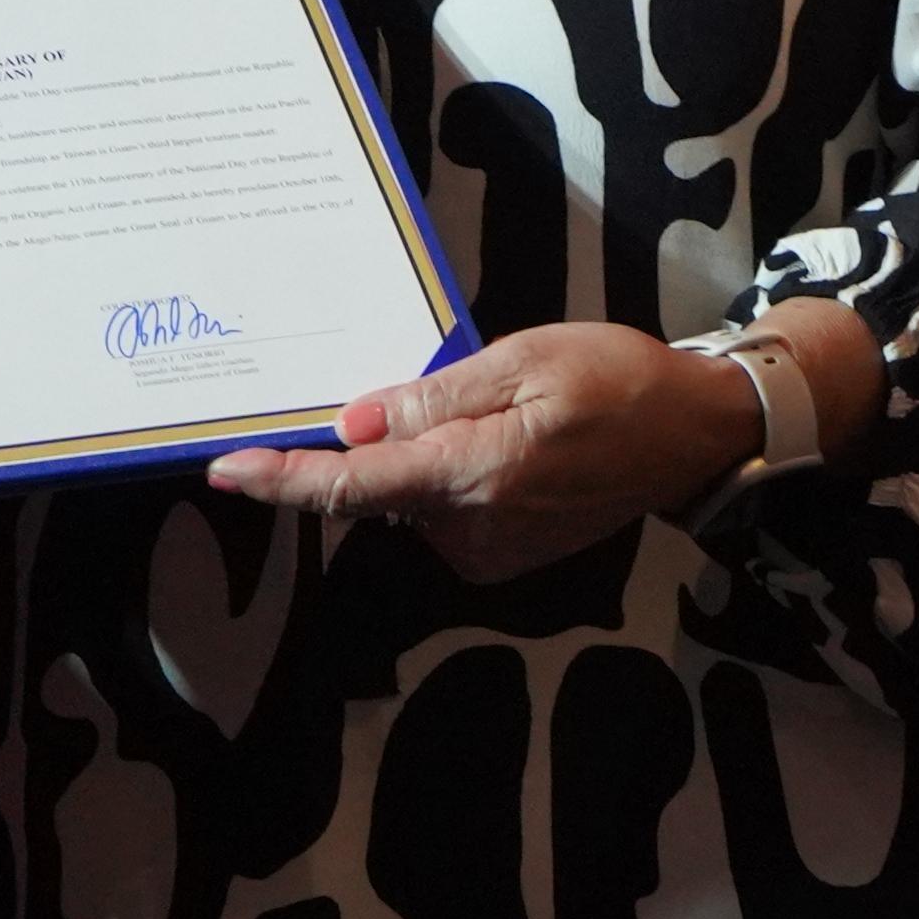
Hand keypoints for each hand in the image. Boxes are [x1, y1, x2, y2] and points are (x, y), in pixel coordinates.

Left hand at [204, 324, 760, 580]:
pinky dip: (443, 477)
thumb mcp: (524, 360)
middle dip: (362, 448)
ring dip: (414, 459)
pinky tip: (494, 439)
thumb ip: (435, 397)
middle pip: (374, 494)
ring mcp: (490, 551)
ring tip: (490, 407)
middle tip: (413, 391)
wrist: (692, 436)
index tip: (225, 470)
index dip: (283, 482)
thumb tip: (354, 425)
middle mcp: (473, 528)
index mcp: (474, 474)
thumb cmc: (616, 380)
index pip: (353, 488)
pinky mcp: (504, 558)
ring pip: (408, 501)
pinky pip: (442, 514)